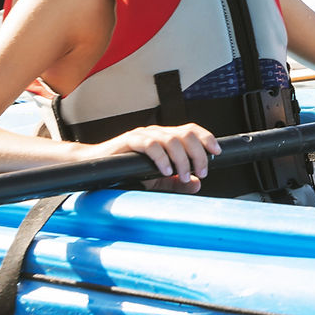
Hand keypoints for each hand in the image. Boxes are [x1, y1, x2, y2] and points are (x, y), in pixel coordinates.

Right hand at [83, 123, 220, 193]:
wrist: (98, 168)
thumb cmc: (127, 171)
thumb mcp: (157, 180)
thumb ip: (177, 182)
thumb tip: (197, 184)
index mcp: (167, 137)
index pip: (192, 130)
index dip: (207, 138)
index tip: (217, 152)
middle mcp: (158, 132)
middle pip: (186, 134)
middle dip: (198, 154)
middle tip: (202, 172)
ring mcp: (144, 135)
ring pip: (172, 139)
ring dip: (182, 160)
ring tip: (183, 176)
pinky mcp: (130, 140)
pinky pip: (151, 144)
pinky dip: (161, 158)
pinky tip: (165, 171)